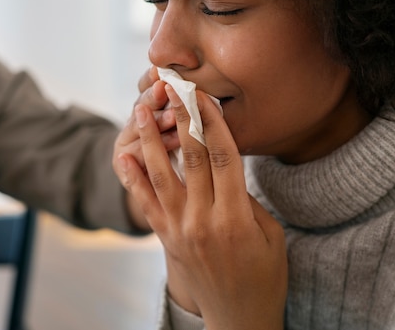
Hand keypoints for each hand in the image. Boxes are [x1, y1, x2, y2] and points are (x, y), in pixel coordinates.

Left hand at [117, 85, 287, 329]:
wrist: (238, 318)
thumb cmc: (263, 275)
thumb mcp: (270, 236)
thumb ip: (247, 200)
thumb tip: (226, 169)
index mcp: (237, 218)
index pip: (224, 157)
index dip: (213, 122)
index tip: (203, 95)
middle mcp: (204, 220)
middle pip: (192, 159)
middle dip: (181, 118)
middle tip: (172, 88)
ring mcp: (181, 230)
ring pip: (162, 175)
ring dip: (149, 139)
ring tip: (140, 111)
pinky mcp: (166, 238)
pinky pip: (146, 203)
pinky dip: (132, 178)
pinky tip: (123, 155)